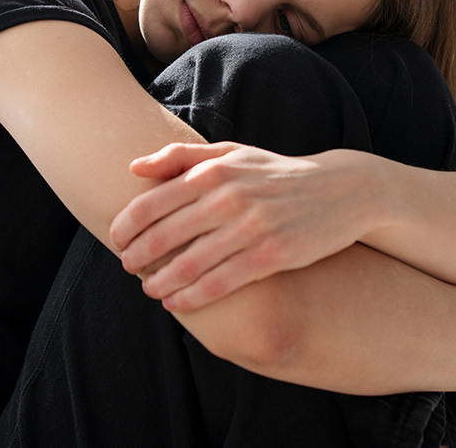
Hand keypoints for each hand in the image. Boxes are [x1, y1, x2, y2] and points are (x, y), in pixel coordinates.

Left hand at [109, 142, 377, 311]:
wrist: (340, 190)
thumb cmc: (275, 173)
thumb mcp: (232, 153)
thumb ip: (181, 157)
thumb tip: (134, 167)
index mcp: (214, 171)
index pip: (152, 202)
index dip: (125, 226)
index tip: (115, 240)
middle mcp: (230, 197)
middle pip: (164, 235)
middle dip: (137, 257)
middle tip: (127, 268)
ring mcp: (251, 227)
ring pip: (189, 264)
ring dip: (161, 282)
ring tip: (150, 289)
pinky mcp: (272, 255)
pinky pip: (220, 283)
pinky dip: (192, 297)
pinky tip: (177, 303)